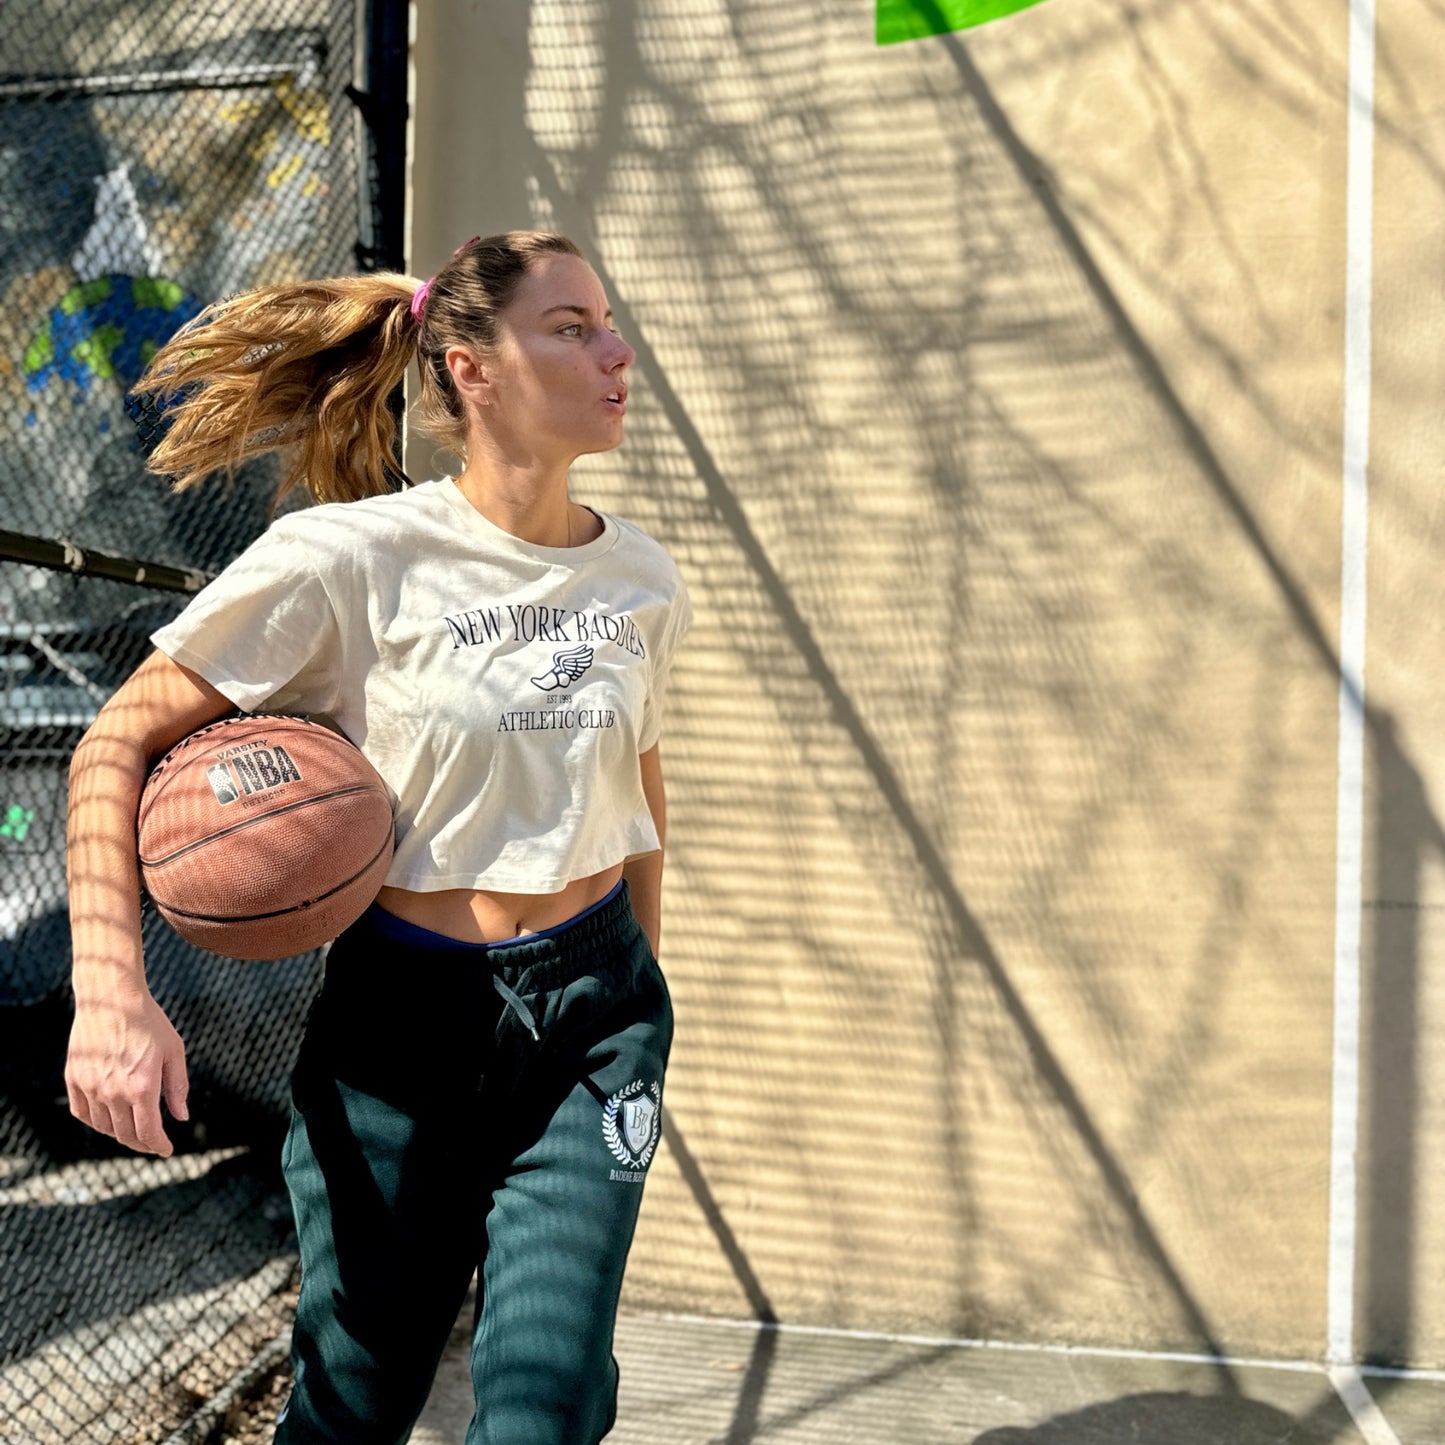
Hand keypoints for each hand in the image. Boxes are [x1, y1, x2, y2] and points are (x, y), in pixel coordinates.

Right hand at [65, 983, 189, 1157]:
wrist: (111, 998)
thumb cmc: (149, 1022)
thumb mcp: (175, 1051)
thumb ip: (177, 1087)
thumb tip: (181, 1118)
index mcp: (142, 1087)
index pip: (148, 1132)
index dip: (158, 1146)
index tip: (166, 1150)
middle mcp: (113, 1091)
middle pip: (126, 1134)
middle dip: (142, 1143)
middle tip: (153, 1143)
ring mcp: (90, 1086)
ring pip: (104, 1127)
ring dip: (120, 1134)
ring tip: (134, 1130)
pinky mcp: (74, 1078)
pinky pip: (82, 1113)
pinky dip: (96, 1121)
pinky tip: (109, 1118)